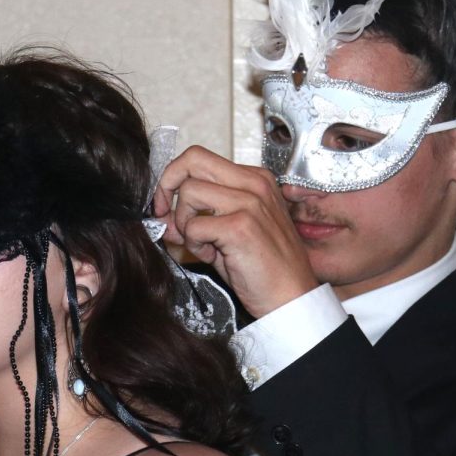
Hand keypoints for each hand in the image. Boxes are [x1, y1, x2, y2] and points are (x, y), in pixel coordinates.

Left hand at [153, 146, 316, 317]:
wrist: (292, 297)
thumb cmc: (264, 268)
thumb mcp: (230, 233)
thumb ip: (199, 218)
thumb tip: (164, 215)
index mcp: (255, 179)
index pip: (200, 159)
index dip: (174, 176)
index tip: (166, 202)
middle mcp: (254, 184)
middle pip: (192, 160)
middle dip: (167, 185)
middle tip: (164, 212)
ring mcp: (249, 203)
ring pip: (189, 192)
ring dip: (185, 221)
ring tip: (203, 243)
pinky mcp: (240, 227)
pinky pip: (194, 226)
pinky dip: (194, 244)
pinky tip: (212, 255)